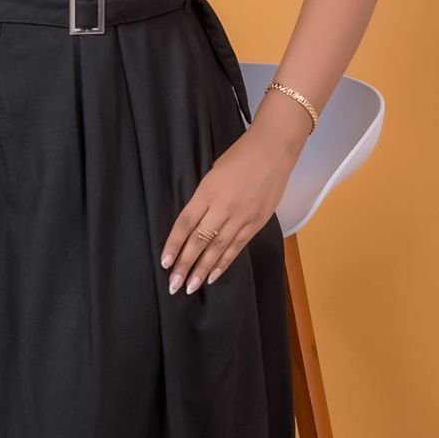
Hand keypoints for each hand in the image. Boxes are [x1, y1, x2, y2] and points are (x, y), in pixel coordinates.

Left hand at [159, 127, 301, 293]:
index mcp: (208, 191)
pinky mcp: (257, 223)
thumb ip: (204, 198)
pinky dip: (224, 263)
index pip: (186, 223)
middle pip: (200, 241)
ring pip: (218, 249)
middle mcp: (223, 207)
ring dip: (202, 270)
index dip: (174, 244)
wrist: (274, 150)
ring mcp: (242, 217)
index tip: (165, 262)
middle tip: (173, 284)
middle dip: (185, 264)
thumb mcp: (213, 172)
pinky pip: (237, 247)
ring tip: (190, 287)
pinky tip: (213, 275)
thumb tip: (195, 223)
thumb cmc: (240, 155)